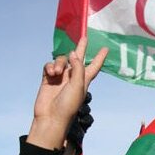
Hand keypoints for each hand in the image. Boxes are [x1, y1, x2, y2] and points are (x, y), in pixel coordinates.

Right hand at [28, 35, 107, 149]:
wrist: (50, 117)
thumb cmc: (68, 105)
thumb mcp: (78, 86)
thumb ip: (78, 68)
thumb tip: (73, 54)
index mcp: (84, 80)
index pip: (94, 66)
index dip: (100, 57)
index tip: (106, 48)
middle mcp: (73, 77)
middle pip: (78, 58)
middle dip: (81, 48)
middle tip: (84, 37)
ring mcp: (60, 77)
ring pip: (61, 60)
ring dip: (59, 63)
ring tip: (57, 72)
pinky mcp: (48, 78)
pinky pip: (50, 65)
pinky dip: (50, 66)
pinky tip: (51, 73)